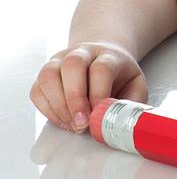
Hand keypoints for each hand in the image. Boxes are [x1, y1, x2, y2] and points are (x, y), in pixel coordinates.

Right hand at [30, 43, 147, 131]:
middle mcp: (81, 53)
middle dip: (75, 98)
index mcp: (108, 55)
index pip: (101, 69)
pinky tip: (63, 121)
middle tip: (81, 123)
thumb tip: (121, 123)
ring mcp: (59, 61)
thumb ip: (131, 102)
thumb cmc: (119, 75)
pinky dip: (47, 110)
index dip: (99, 93)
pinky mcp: (44, 74)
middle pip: (72, 66)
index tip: (98, 114)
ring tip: (72, 125)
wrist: (102, 56)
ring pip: (49, 76)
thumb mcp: (136, 85)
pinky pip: (37, 90)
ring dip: (58, 106)